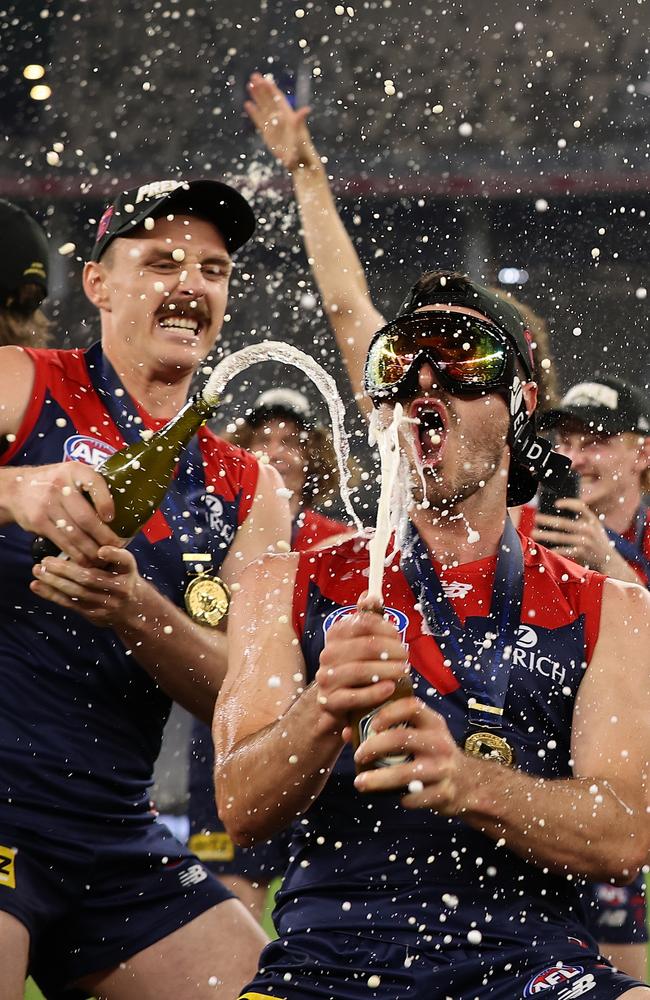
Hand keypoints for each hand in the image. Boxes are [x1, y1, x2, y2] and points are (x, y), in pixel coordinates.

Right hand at [12, 461, 116, 563]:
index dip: (105, 501)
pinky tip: (85, 560)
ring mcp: (47, 505)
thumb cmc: (54, 483)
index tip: (112, 518)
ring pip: (74, 533)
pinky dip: (75, 554)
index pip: (94, 482)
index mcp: (74, 471)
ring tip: (104, 558)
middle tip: (117, 547)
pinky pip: (62, 542)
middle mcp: (60, 486)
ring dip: (91, 550)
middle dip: (104, 536)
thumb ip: (92, 485)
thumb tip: (124, 508)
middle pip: (86, 516)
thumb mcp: (72, 474)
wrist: (17, 489)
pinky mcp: (39, 522)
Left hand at [30, 545, 140, 626]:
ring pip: (78, 592)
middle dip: (65, 569)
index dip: (113, 555)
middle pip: (91, 578)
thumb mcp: (122, 562)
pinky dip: (51, 594)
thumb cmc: (120, 576)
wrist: (132, 607)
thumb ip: (107, 551)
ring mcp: (108, 603)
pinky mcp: (95, 614)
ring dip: (54, 581)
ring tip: (38, 570)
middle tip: (46, 560)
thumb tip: (75, 530)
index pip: (124, 560)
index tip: (101, 550)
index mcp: (128, 569)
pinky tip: (37, 586)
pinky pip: (70, 604)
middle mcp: (121, 587)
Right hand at [245, 72, 317, 171]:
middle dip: (262, 88)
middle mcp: (280, 117)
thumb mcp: (300, 133)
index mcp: (288, 115)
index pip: (277, 98)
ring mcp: (273, 124)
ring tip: (249, 85)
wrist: (297, 161)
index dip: (271, 88)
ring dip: (257, 96)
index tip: (264, 79)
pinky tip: (248, 104)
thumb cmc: (302, 147)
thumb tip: (306, 109)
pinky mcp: (267, 133)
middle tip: (254, 76)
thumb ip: (300, 121)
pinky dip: (254, 112)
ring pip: (263, 107)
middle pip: (269, 99)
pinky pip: (259, 120)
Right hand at [314, 604, 408, 732]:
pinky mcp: (330, 702)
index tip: (399, 637)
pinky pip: (354, 697)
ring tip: (403, 671)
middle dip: (392, 650)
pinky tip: (390, 688)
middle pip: (366, 646)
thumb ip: (368, 619)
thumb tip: (370, 595)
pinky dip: (374, 692)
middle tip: (406, 657)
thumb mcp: (362, 641)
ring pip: (360, 671)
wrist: (338, 702)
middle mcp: (328, 654)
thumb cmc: (357, 666)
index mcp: (336, 634)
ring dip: (388, 670)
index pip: (363, 623)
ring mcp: (326, 678)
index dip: (386, 628)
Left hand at [351, 697, 468, 812]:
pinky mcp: (442, 794)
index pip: (411, 707)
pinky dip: (397, 797)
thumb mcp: (421, 734)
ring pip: (404, 773)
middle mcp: (440, 743)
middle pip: (401, 739)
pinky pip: (412, 797)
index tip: (370, 724)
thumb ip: (390, 729)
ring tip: (359, 782)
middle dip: (374, 746)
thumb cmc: (431, 753)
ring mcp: (442, 770)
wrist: (466, 783)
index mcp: (433, 723)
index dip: (388, 712)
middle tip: (357, 755)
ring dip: (377, 779)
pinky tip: (389, 795)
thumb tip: (346, 731)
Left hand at [533, 498, 622, 573]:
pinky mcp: (582, 553)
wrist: (609, 560)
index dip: (568, 503)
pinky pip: (563, 550)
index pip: (580, 506)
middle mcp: (589, 529)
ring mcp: (585, 541)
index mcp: (592, 519)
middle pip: (563, 522)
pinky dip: (552, 549)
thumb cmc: (596, 541)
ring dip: (544, 535)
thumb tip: (559, 511)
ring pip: (560, 537)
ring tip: (534, 533)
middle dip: (547, 520)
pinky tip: (543, 547)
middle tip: (536, 518)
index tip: (555, 504)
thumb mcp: (595, 527)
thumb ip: (583, 519)